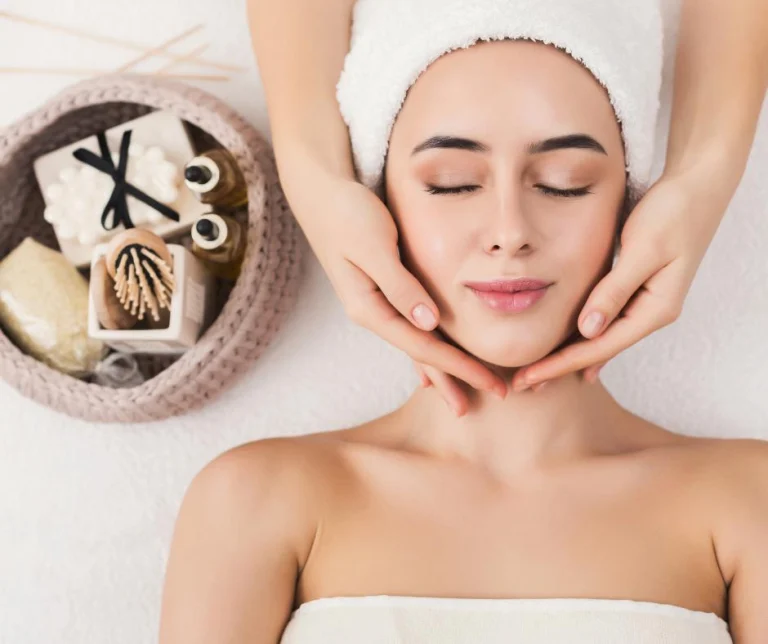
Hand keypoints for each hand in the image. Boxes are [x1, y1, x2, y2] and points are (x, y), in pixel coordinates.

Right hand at [300, 176, 507, 404]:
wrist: (320, 194)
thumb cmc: (347, 213)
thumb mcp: (373, 246)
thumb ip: (399, 285)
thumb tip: (428, 323)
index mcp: (369, 308)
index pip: (422, 346)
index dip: (459, 367)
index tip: (491, 383)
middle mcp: (373, 313)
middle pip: (421, 355)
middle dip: (457, 378)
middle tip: (496, 396)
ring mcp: (377, 305)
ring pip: (418, 345)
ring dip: (444, 369)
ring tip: (465, 397)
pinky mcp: (383, 291)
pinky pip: (413, 327)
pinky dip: (429, 347)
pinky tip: (433, 368)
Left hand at [509, 170, 729, 391]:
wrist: (698, 188)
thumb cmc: (673, 213)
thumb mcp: (643, 250)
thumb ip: (615, 290)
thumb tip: (588, 330)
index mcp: (656, 310)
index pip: (599, 347)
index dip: (561, 364)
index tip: (529, 377)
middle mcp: (651, 313)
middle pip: (597, 351)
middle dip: (559, 368)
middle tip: (521, 385)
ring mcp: (645, 304)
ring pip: (600, 339)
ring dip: (567, 356)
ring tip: (536, 373)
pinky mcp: (636, 290)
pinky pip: (605, 322)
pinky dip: (582, 337)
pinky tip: (570, 354)